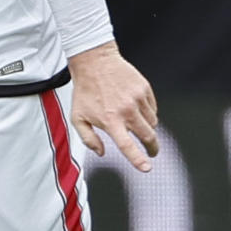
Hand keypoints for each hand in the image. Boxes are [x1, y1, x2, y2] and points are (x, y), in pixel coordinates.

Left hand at [68, 41, 158, 171]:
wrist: (95, 62)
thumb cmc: (85, 91)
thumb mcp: (77, 117)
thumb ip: (88, 138)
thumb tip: (101, 152)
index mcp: (110, 120)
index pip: (127, 145)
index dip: (138, 159)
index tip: (147, 168)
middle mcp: (126, 111)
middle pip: (148, 136)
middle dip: (152, 148)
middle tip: (152, 152)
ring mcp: (138, 99)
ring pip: (152, 123)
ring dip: (148, 129)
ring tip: (136, 124)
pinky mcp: (145, 89)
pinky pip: (153, 109)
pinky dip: (148, 114)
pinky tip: (136, 109)